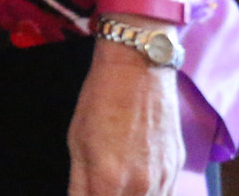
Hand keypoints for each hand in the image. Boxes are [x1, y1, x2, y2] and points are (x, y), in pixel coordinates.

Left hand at [68, 41, 183, 195]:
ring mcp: (164, 179)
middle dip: (106, 194)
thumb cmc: (101, 100)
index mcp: (109, 181)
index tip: (84, 190)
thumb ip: (80, 182)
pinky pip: (163, 192)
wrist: (138, 70)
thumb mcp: (76, 141)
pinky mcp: (177, 168)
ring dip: (127, 194)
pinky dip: (147, 190)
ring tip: (115, 176)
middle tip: (98, 182)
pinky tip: (134, 173)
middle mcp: (141, 187)